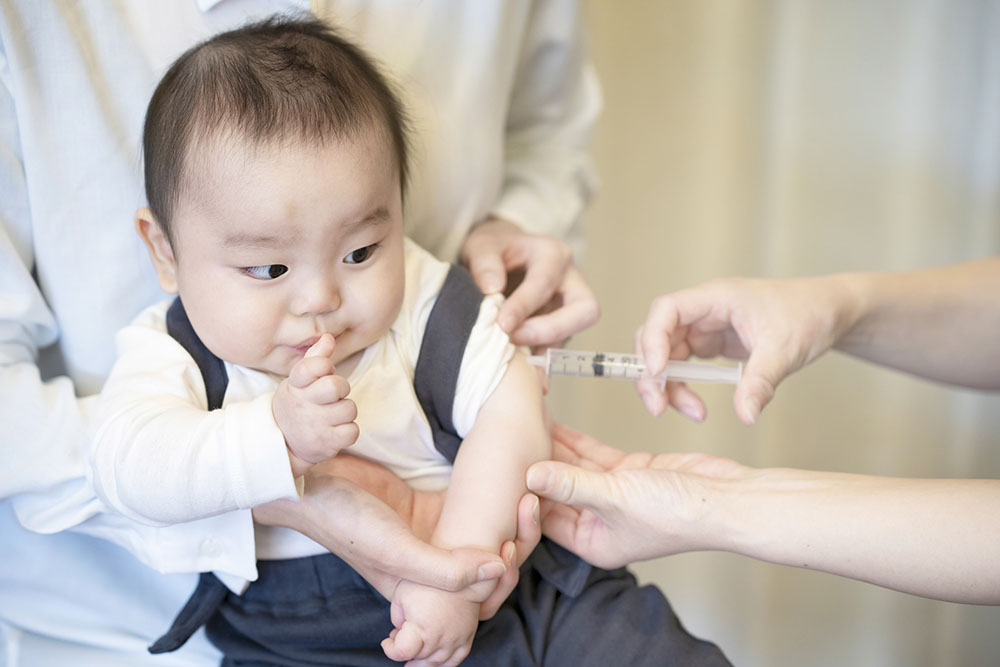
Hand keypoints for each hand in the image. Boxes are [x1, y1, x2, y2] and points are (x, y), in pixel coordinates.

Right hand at [253, 455, 540, 613]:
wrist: (312, 476)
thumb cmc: (345, 520)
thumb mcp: (397, 554)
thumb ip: (446, 571)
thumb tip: (498, 569)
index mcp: (421, 593)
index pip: (474, 602)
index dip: (498, 584)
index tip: (508, 553)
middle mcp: (431, 567)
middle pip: (487, 572)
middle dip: (514, 550)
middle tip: (524, 514)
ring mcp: (434, 534)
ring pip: (485, 540)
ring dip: (510, 525)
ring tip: (524, 500)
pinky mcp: (432, 504)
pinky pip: (473, 509)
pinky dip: (494, 503)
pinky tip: (512, 487)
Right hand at [272, 334, 358, 474]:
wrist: (283, 442)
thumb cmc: (299, 403)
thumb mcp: (300, 380)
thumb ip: (315, 358)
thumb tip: (329, 337)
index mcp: (296, 384)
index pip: (312, 366)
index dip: (324, 366)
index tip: (323, 371)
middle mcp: (303, 404)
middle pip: (336, 386)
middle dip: (342, 388)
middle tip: (333, 396)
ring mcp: (314, 425)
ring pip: (349, 409)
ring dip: (345, 411)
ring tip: (332, 415)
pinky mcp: (326, 444)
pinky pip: (352, 431)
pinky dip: (348, 431)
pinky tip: (335, 430)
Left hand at [382, 580, 478, 666]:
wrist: (460, 570)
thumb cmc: (427, 581)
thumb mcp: (401, 595)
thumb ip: (397, 619)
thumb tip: (399, 633)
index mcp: (422, 627)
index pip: (402, 652)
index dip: (391, 649)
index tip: (387, 640)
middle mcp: (440, 637)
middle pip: (418, 657)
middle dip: (407, 651)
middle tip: (401, 638)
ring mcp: (456, 639)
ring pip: (436, 663)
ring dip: (423, 661)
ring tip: (414, 657)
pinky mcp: (467, 636)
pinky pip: (456, 660)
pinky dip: (444, 663)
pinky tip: (434, 659)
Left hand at [460, 217, 598, 348]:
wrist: (499, 258)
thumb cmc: (494, 251)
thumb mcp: (481, 246)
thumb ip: (484, 263)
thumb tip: (492, 288)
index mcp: (552, 253)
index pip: (545, 283)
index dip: (524, 306)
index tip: (502, 324)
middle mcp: (570, 279)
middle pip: (585, 309)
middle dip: (553, 329)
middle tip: (516, 339)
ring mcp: (569, 305)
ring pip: (574, 332)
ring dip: (546, 348)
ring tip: (516, 359)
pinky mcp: (561, 326)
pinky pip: (558, 347)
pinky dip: (542, 361)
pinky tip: (525, 372)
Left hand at [526, 423, 749, 568]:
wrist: (727, 500)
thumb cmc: (678, 514)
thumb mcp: (616, 497)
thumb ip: (571, 483)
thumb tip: (530, 473)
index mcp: (591, 542)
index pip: (544, 518)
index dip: (522, 493)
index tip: (502, 465)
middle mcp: (599, 523)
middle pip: (556, 491)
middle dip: (534, 465)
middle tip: (509, 438)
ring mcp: (614, 497)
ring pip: (573, 470)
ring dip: (553, 448)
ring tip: (526, 423)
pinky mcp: (629, 475)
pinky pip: (593, 457)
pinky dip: (576, 441)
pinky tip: (556, 422)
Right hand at [635, 275, 855, 423]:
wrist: (830, 312)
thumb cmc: (810, 314)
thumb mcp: (786, 349)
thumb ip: (760, 382)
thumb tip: (745, 416)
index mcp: (716, 297)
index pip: (666, 310)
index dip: (653, 340)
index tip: (658, 372)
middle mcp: (703, 310)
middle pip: (656, 336)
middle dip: (652, 373)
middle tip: (659, 407)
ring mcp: (705, 328)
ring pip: (666, 356)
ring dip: (668, 387)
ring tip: (693, 412)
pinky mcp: (711, 345)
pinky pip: (683, 366)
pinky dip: (682, 388)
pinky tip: (695, 406)